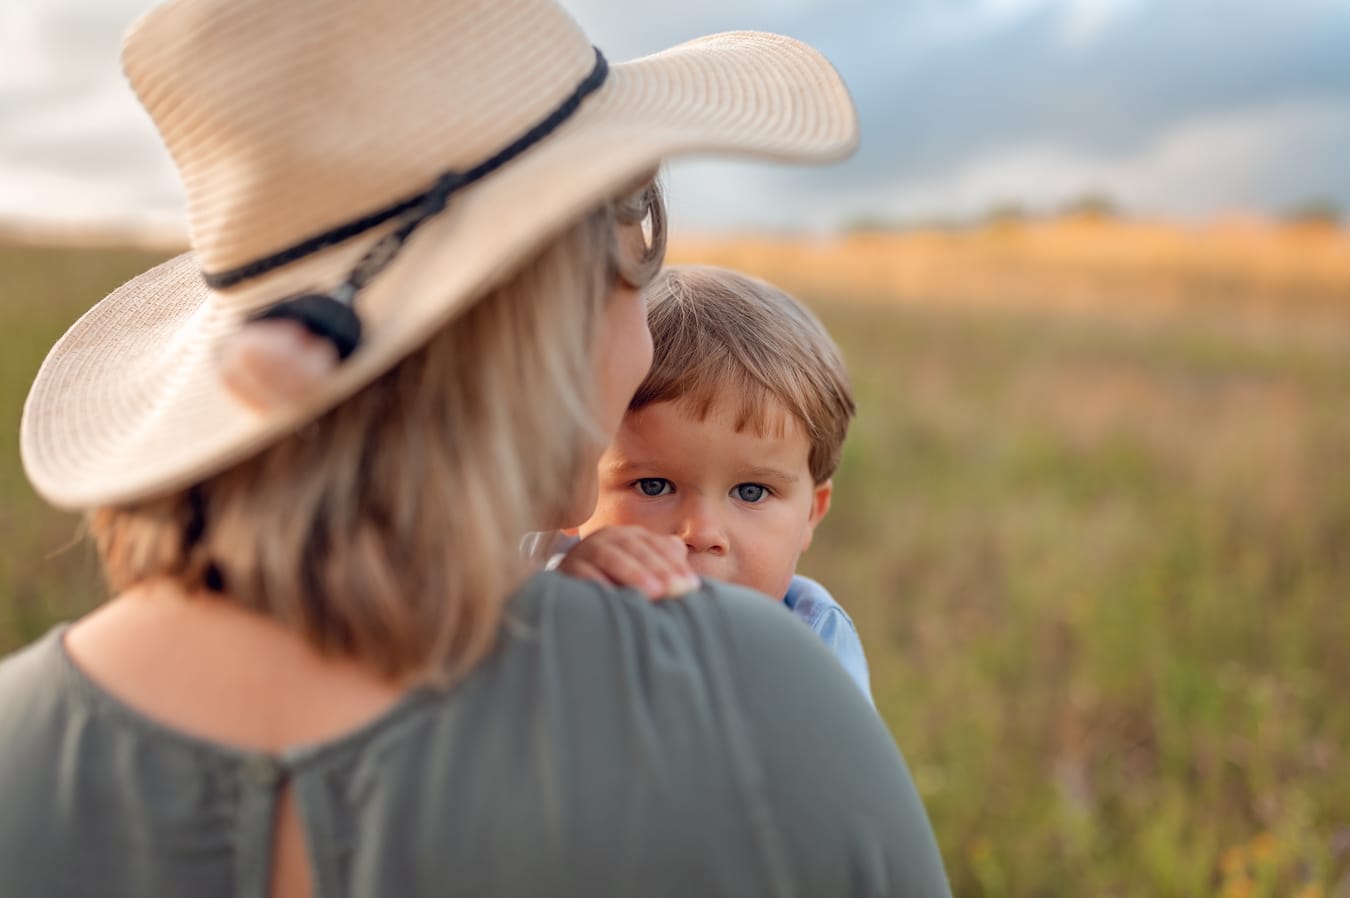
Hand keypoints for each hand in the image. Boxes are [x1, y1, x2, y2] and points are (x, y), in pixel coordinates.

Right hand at [556, 526, 699, 599]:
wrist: (569, 587)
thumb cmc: (614, 581)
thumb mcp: (641, 570)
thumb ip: (663, 562)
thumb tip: (684, 557)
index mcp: (629, 536)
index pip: (656, 545)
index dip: (675, 564)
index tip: (692, 586)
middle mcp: (607, 538)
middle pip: (636, 548)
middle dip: (659, 569)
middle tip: (677, 590)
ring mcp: (585, 550)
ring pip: (611, 556)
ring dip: (633, 573)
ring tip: (654, 593)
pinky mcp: (567, 568)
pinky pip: (582, 572)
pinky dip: (597, 582)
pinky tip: (614, 596)